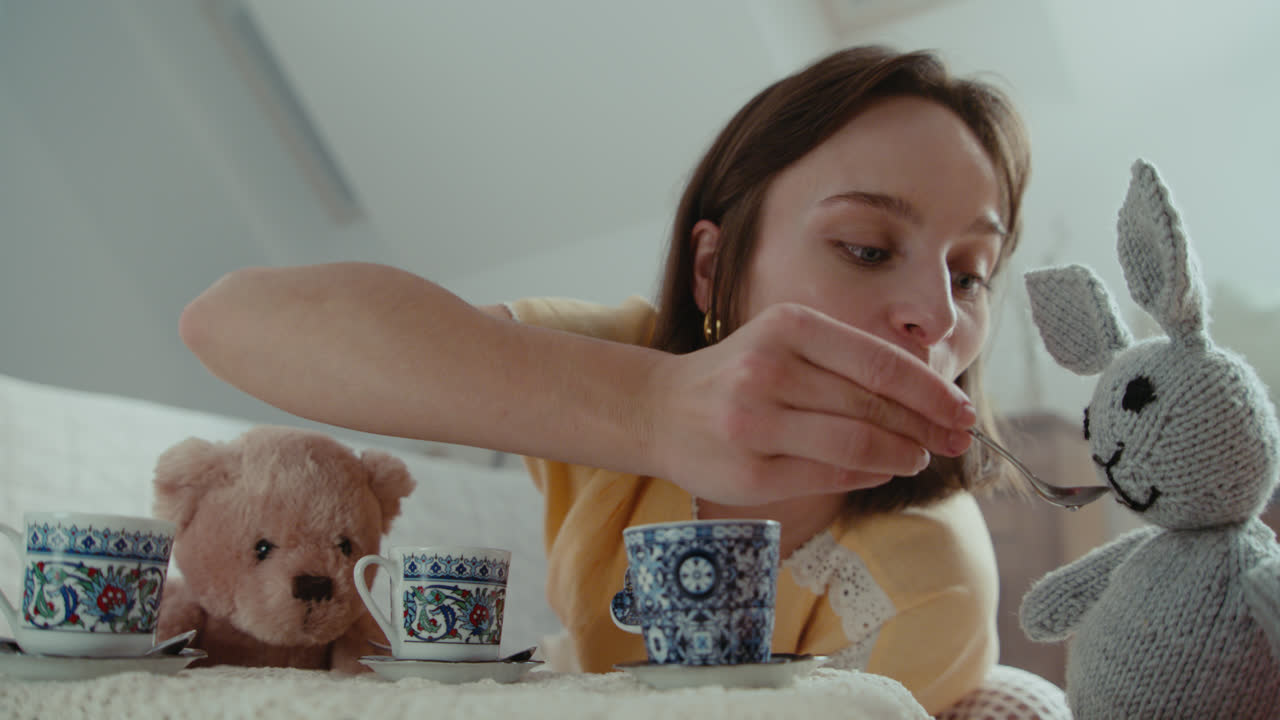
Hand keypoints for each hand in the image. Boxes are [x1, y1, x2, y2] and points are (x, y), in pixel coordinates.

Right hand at [645, 303, 975, 505]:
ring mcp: (754, 423)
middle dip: (927, 426)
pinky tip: (883, 469)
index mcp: (788, 326)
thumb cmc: (738, 375)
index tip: (962, 410)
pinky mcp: (748, 471)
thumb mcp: (788, 342)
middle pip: (874, 406)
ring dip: (902, 454)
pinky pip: (828, 475)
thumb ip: (849, 362)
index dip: (932, 392)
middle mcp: (768, 369)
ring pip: (855, 444)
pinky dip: (867, 474)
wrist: (660, 409)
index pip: (881, 363)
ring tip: (919, 456)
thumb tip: (931, 399)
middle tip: (956, 440)